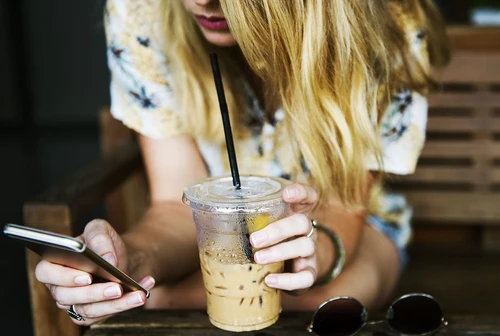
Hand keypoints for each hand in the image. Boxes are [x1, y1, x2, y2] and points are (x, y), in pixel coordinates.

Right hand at [34, 219, 154, 325]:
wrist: (121, 258)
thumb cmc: (104, 244)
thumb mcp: (101, 230)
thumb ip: (100, 238)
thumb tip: (107, 259)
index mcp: (54, 263)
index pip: (46, 273)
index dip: (64, 276)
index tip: (87, 276)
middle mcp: (59, 287)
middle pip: (68, 296)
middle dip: (94, 293)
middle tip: (117, 287)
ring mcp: (74, 303)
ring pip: (89, 310)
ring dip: (116, 304)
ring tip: (138, 294)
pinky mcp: (90, 315)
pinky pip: (105, 314)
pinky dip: (126, 304)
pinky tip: (142, 293)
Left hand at [249, 183, 317, 291]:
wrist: (292, 269)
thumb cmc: (271, 242)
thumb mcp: (263, 226)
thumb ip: (246, 219)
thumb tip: (202, 213)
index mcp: (295, 214)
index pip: (307, 196)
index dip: (300, 192)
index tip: (286, 194)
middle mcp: (306, 231)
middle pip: (302, 222)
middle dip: (278, 230)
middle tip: (254, 240)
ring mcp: (310, 252)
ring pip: (305, 246)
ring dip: (279, 252)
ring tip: (258, 258)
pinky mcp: (310, 272)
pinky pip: (306, 277)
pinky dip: (288, 280)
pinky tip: (270, 280)